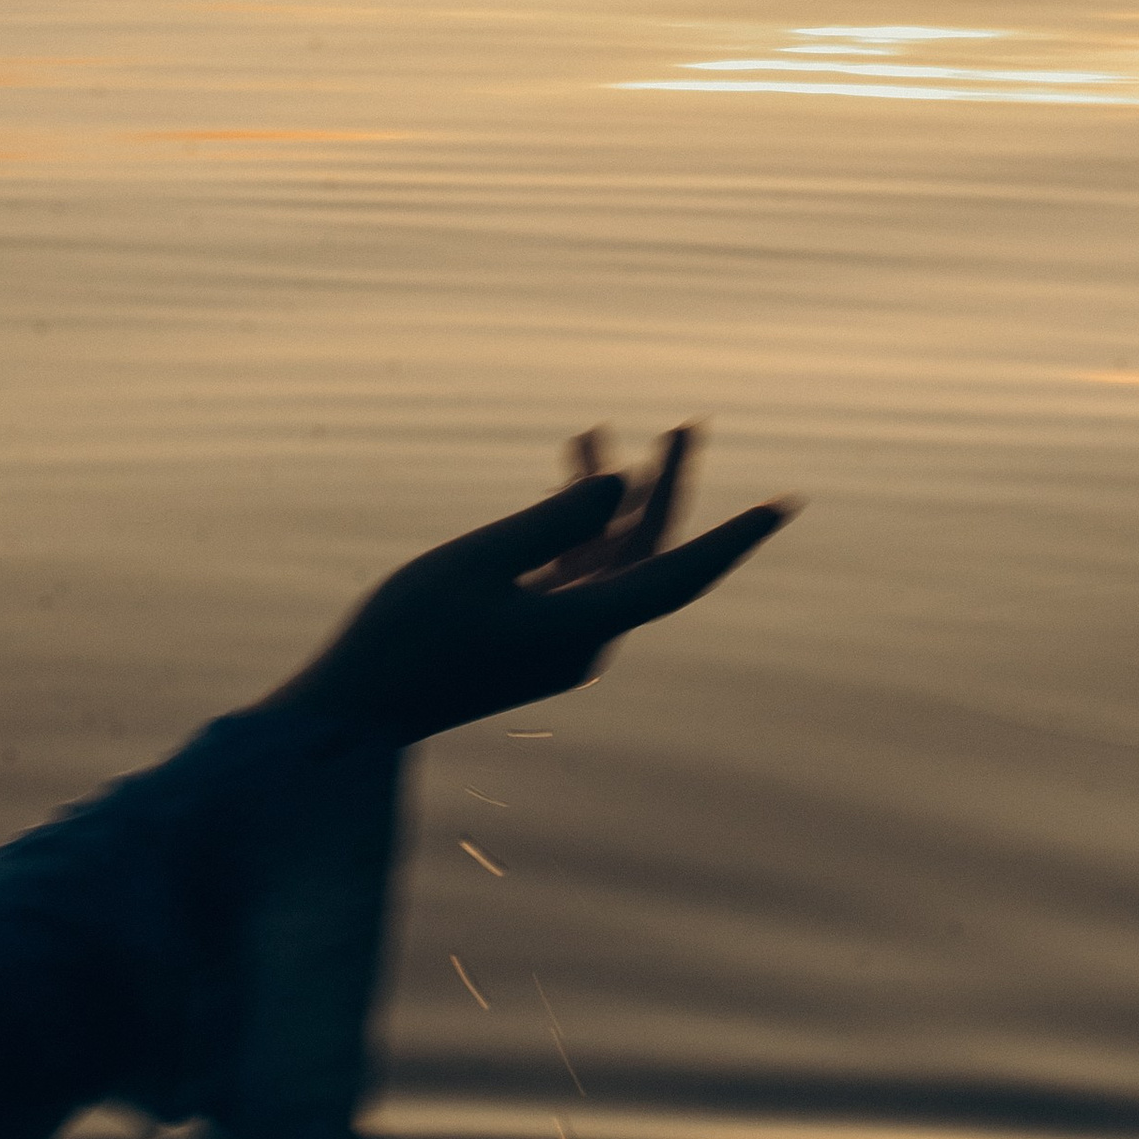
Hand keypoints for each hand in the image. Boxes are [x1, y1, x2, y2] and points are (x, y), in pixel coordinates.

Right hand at [259, 425, 792, 745]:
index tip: (784, 504)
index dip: (734, 538)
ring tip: (592, 432)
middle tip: (689, 424)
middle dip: (666, 489)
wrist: (354, 714)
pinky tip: (569, 480)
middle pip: (648, 555)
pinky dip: (573, 528)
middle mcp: (586, 641)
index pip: (679, 575)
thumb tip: (619, 489)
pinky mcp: (535, 642)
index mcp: (582, 629)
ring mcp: (562, 644)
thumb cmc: (405, 635)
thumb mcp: (477, 560)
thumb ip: (552, 522)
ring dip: (606, 499)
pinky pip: (575, 574)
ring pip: (607, 559)